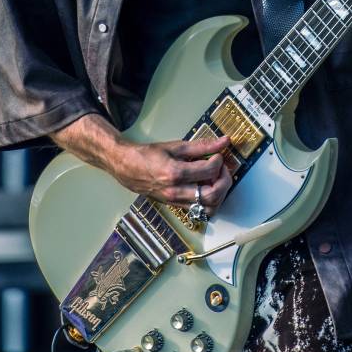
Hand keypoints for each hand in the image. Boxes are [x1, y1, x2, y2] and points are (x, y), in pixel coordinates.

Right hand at [105, 133, 233, 212]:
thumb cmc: (147, 155)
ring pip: (209, 208)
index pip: (209, 171)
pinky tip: (206, 186)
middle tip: (222, 169)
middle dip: (224, 181)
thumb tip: (222, 142)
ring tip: (216, 180)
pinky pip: (199, 210)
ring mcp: (176, 201)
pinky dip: (209, 200)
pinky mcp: (175, 206)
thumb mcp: (175, 146)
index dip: (219, 161)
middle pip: (212, 195)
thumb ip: (201, 146)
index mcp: (175, 173)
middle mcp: (176, 191)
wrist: (127, 167)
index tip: (217, 154)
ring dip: (219, 194)